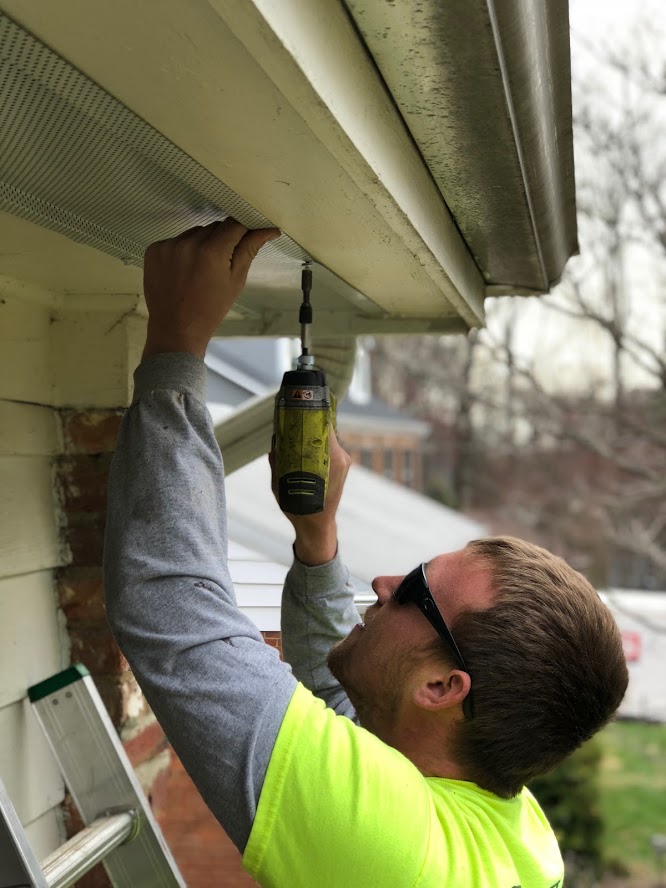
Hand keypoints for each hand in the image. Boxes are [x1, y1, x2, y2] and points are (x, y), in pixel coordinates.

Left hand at [142, 218, 279, 358]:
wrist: (177, 328)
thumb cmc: (211, 309)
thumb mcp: (236, 281)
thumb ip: (249, 250)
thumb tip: (268, 229)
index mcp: (212, 253)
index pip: (234, 224)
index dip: (243, 229)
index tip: (246, 236)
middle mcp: (188, 244)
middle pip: (214, 227)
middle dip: (222, 240)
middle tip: (221, 263)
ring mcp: (168, 246)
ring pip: (194, 232)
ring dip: (201, 243)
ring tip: (200, 269)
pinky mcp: (154, 250)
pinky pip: (175, 240)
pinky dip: (183, 250)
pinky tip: (184, 270)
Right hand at [270, 426, 351, 565]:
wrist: (316, 525)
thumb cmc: (298, 506)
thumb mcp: (280, 482)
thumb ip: (277, 460)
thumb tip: (275, 441)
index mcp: (330, 458)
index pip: (325, 426)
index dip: (313, 413)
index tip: (301, 403)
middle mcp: (339, 457)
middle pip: (326, 429)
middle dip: (311, 421)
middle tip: (296, 414)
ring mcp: (343, 462)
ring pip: (328, 439)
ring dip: (314, 433)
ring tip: (299, 429)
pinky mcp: (343, 466)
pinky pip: (329, 449)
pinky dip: (318, 445)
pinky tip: (306, 446)